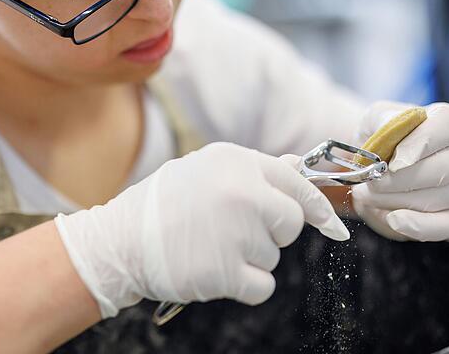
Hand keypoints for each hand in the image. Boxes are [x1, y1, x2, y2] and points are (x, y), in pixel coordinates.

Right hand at [55, 142, 349, 317]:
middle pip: (292, 222)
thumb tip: (297, 166)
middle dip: (273, 233)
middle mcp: (241, 191)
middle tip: (237, 234)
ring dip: (250, 259)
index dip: (315, 206)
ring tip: (209, 248)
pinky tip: (214, 271)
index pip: (295, 182)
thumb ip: (249, 172)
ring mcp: (235, 232)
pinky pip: (263, 286)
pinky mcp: (226, 271)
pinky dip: (244, 286)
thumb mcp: (202, 171)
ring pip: (274, 256)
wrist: (117, 242)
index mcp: (235, 161)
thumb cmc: (160, 206)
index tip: (330, 224)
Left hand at [352, 101, 448, 241]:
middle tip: (371, 182)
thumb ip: (382, 120)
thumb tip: (389, 131)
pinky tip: (394, 220)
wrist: (380, 162)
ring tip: (368, 194)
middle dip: (399, 180)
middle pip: (445, 169)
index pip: (448, 126)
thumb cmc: (383, 137)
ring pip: (439, 199)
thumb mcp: (377, 119)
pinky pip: (444, 226)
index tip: (393, 162)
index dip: (420, 144)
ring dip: (396, 200)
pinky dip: (417, 226)